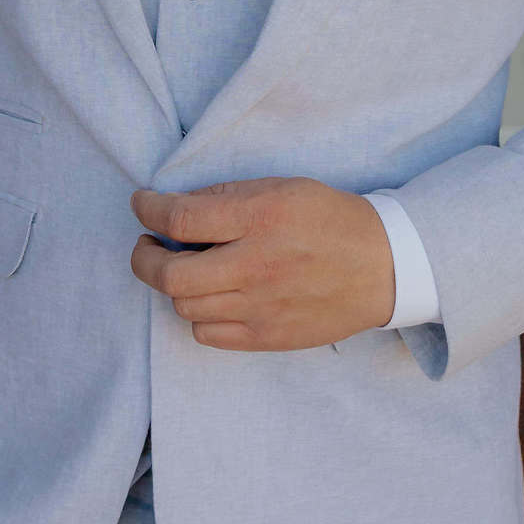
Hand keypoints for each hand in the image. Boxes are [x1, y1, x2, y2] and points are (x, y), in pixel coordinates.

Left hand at [130, 177, 394, 350]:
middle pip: (170, 274)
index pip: (181, 218)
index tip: (141, 204)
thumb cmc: (329, 219)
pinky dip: (198, 313)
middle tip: (148, 244)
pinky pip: (207, 333)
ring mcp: (260, 307)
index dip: (148, 209)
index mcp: (261, 218)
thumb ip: (228, 195)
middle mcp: (256, 265)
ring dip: (173, 284)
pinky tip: (210, 295)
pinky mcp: (267, 336)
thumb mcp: (282, 187)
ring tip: (184, 268)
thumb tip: (177, 206)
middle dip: (144, 257)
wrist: (382, 267)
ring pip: (184, 305)